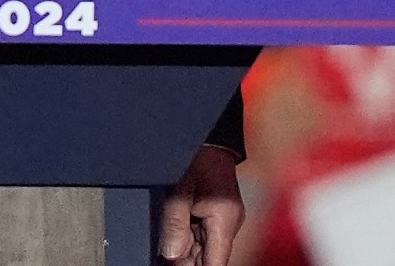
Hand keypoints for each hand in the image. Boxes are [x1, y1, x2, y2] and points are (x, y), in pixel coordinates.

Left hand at [157, 144, 242, 265]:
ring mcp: (225, 221)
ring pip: (205, 250)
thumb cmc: (197, 158)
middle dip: (187, 262)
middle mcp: (229, 224)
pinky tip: (174, 242)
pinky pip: (203, 238)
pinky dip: (188, 242)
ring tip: (168, 246)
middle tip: (165, 259)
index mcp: (225, 220)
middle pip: (209, 258)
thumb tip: (170, 255)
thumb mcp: (179, 193)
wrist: (209, 141)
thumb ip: (174, 225)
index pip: (215, 263)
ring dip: (186, 253)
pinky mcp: (218, 217)